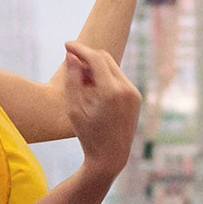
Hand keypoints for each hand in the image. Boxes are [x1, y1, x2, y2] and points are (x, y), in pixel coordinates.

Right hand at [62, 41, 140, 180]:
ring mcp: (134, 93)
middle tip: (70, 62)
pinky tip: (92, 89)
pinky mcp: (136, 97)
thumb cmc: (88, 135)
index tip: (66, 45)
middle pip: (105, 58)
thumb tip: (72, 56)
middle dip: (87, 56)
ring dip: (95, 67)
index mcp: (111, 91)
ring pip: (112, 67)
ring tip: (80, 81)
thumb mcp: (74, 108)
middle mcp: (127, 89)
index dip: (80, 49)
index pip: (96, 58)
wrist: (110, 157)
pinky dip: (104, 77)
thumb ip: (72, 79)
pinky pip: (118, 78)